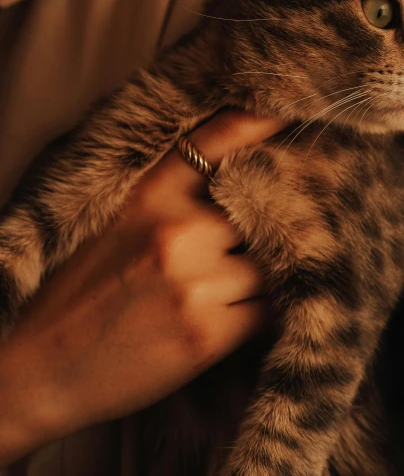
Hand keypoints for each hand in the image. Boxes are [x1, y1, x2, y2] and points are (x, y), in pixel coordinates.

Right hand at [0, 110, 280, 465]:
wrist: (42, 367)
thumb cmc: (81, 293)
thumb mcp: (119, 224)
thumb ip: (173, 200)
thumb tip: (237, 191)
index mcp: (151, 196)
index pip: (214, 142)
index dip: (255, 122)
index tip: (284, 113)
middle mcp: (178, 230)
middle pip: (257, 216)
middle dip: (257, 232)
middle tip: (243, 250)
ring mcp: (195, 281)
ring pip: (267, 267)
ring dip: (255, 282)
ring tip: (216, 297)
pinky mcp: (208, 334)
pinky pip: (267, 310)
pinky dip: (258, 315)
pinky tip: (225, 322)